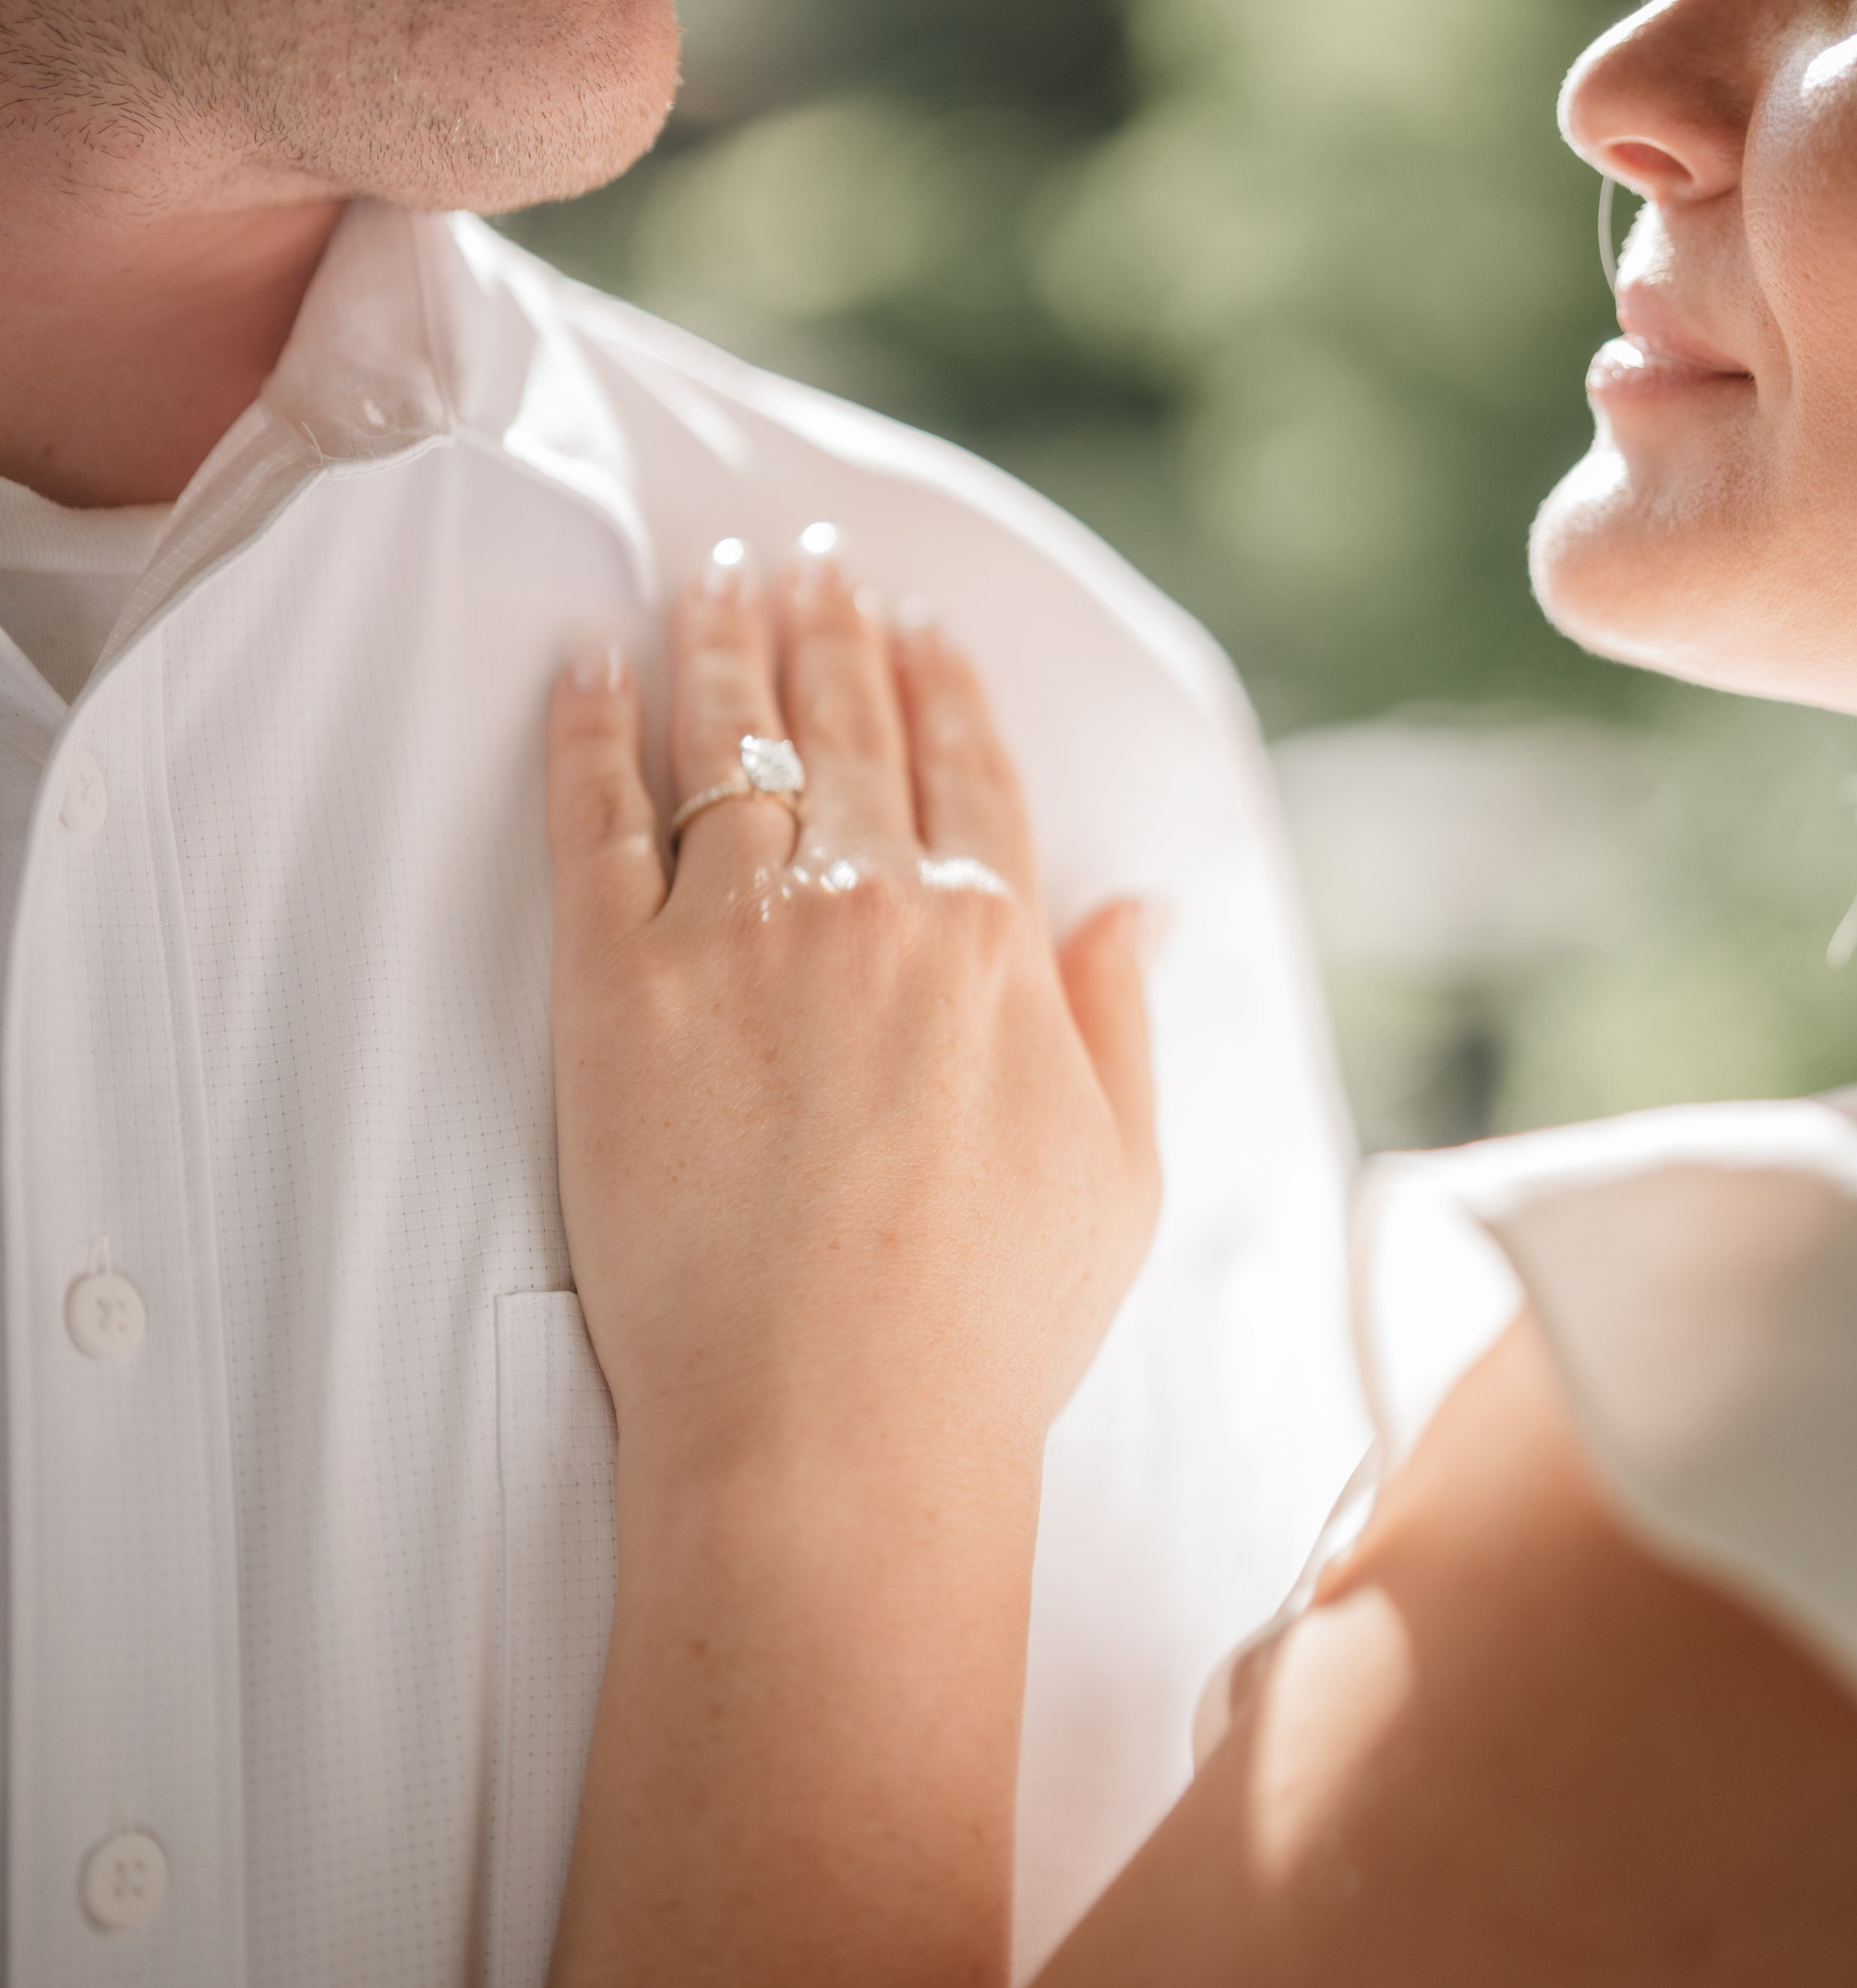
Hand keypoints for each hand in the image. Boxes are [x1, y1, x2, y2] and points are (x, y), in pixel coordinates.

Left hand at [544, 537, 1160, 1510]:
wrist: (833, 1426)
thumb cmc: (988, 1325)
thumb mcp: (1119, 1174)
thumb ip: (1122, 1020)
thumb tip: (1141, 909)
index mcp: (995, 942)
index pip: (967, 767)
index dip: (940, 684)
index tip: (919, 625)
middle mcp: (870, 908)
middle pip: (844, 729)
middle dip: (827, 627)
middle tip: (806, 561)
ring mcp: (738, 937)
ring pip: (725, 745)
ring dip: (718, 648)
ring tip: (707, 582)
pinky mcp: (617, 986)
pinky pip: (594, 819)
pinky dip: (588, 730)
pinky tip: (585, 668)